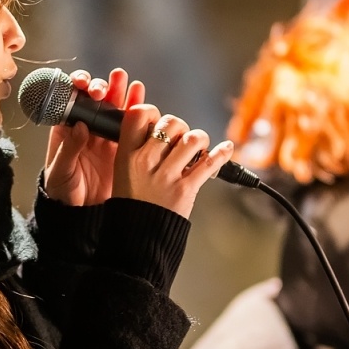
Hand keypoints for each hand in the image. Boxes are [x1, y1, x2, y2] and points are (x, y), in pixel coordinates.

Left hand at [43, 68, 143, 206]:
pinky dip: (137, 110)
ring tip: (130, 84)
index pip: (70, 101)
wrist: (81, 215)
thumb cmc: (61, 192)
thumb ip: (69, 149)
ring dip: (121, 93)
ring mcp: (104, 136)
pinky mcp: (122, 146)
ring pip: (113, 108)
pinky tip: (141, 98)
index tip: (81, 84)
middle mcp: (86, 128)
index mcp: (65, 130)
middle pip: (94, 101)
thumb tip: (80, 126)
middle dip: (101, 89)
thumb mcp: (60, 171)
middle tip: (104, 89)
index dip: (76, 88)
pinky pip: (130, 125)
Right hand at [114, 105, 234, 218]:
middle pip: (171, 123)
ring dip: (200, 140)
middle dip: (180, 127)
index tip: (158, 121)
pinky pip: (209, 164)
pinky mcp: (186, 189)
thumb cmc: (132, 203)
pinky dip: (222, 153)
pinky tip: (226, 148)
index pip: (139, 115)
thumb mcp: (122, 172)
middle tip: (179, 140)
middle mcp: (147, 162)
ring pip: (192, 139)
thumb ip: (137, 149)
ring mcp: (167, 176)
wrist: (138, 236)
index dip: (152, 112)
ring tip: (197, 148)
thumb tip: (158, 129)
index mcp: (127, 155)